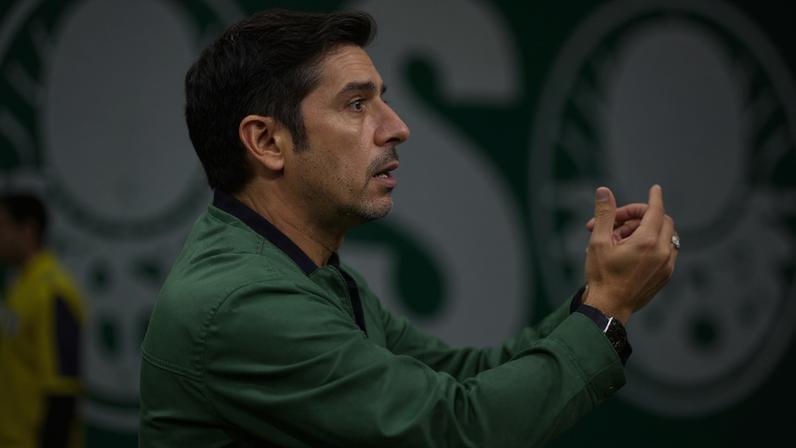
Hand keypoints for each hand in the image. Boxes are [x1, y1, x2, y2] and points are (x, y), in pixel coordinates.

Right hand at [583, 185, 677, 324]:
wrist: (608, 308)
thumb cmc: (601, 276)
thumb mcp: (598, 242)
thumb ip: (604, 214)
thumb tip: (603, 191)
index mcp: (647, 242)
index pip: (656, 211)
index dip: (654, 198)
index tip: (655, 189)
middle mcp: (663, 253)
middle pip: (662, 221)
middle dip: (641, 217)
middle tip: (617, 224)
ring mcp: (667, 266)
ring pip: (665, 237)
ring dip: (647, 231)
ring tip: (620, 240)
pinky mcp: (666, 276)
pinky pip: (666, 252)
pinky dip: (653, 245)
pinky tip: (631, 252)